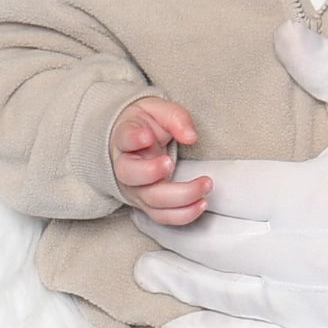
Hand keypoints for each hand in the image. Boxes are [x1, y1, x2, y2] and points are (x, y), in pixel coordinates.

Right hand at [112, 94, 208, 223]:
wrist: (136, 144)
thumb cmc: (147, 126)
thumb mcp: (159, 110)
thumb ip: (175, 118)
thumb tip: (190, 137)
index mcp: (125, 139)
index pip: (124, 140)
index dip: (133, 139)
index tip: (147, 136)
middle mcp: (126, 168)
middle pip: (132, 176)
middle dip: (152, 172)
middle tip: (171, 163)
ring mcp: (137, 189)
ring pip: (151, 201)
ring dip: (179, 197)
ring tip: (204, 185)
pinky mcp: (149, 204)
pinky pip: (164, 216)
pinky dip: (184, 214)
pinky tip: (202, 203)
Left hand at [132, 23, 327, 327]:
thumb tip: (280, 30)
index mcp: (316, 193)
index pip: (222, 188)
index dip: (182, 180)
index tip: (158, 168)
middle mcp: (309, 255)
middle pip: (213, 245)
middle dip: (169, 229)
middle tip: (139, 213)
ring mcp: (321, 302)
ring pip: (228, 296)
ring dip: (181, 283)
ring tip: (146, 269)